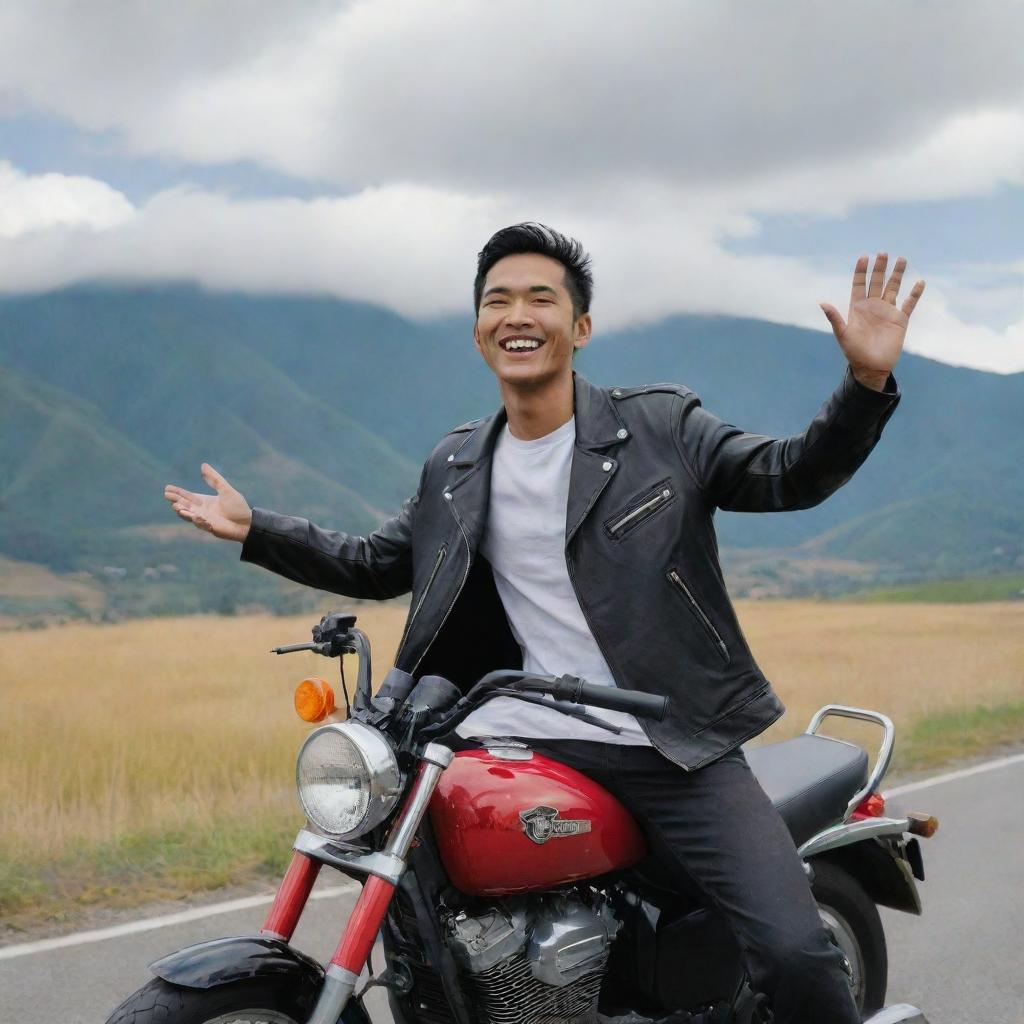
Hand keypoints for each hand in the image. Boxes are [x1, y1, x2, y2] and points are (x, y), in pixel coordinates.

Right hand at [164, 463, 251, 542]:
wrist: (247, 523)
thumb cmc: (237, 507)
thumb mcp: (225, 490)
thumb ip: (214, 479)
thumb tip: (203, 465)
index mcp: (204, 501)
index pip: (187, 496)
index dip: (177, 492)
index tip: (167, 488)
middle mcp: (201, 511)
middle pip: (185, 505)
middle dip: (176, 501)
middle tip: (167, 496)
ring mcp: (204, 520)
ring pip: (189, 516)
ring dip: (183, 511)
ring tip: (176, 507)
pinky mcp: (210, 528)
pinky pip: (201, 524)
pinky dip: (197, 520)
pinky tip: (195, 516)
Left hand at [820, 254, 925, 389]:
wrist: (871, 368)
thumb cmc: (854, 353)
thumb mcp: (842, 335)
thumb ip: (834, 318)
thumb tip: (822, 303)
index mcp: (858, 309)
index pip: (859, 285)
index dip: (861, 272)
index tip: (864, 257)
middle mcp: (873, 307)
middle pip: (877, 283)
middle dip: (880, 268)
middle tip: (883, 253)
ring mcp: (887, 312)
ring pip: (893, 288)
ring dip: (897, 275)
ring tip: (902, 259)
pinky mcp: (900, 320)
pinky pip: (909, 304)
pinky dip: (915, 294)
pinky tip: (919, 282)